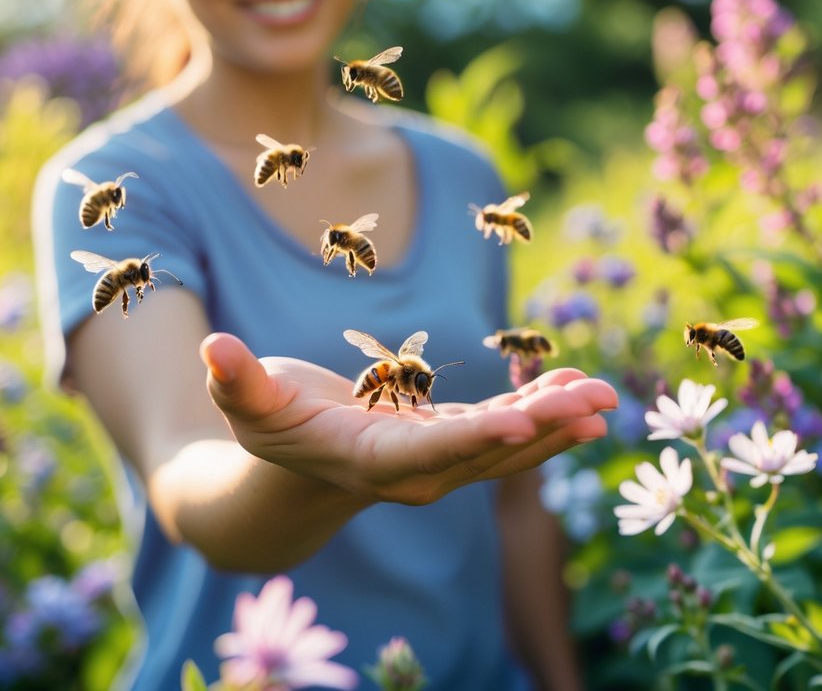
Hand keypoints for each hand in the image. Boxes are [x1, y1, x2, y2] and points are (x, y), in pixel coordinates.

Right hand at [201, 333, 616, 505]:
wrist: (291, 464)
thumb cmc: (263, 424)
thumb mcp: (245, 401)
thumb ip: (235, 379)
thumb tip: (214, 347)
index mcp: (365, 461)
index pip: (425, 455)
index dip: (473, 440)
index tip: (521, 422)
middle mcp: (411, 473)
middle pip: (483, 452)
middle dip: (541, 428)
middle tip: (597, 402)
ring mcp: (436, 462)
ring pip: (504, 447)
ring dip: (556, 423)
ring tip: (607, 397)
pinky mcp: (450, 442)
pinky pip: (504, 431)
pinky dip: (542, 413)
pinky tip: (580, 393)